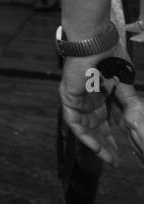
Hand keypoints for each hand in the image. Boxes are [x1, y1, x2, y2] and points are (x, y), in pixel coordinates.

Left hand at [60, 43, 143, 166]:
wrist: (95, 42)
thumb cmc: (110, 56)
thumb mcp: (124, 84)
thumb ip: (127, 101)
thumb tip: (135, 120)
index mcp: (101, 94)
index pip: (107, 121)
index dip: (115, 136)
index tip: (125, 152)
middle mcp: (88, 99)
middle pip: (96, 127)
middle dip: (106, 145)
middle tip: (115, 161)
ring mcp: (77, 99)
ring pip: (85, 128)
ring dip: (97, 144)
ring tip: (108, 158)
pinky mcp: (69, 98)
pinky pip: (74, 122)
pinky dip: (85, 135)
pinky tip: (96, 146)